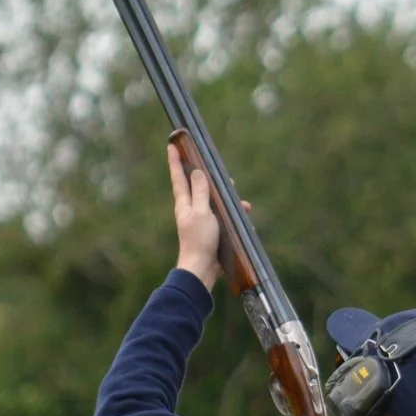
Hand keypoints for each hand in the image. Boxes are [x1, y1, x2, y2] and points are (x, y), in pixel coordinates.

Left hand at [165, 134, 249, 288]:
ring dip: (228, 201)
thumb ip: (200, 192)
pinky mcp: (210, 232)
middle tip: (221, 175)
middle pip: (198, 188)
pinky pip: (222, 218)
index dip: (175, 162)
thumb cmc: (199, 240)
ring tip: (243, 204)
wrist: (201, 269)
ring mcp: (200, 221)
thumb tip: (198, 172)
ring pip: (214, 203)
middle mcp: (190, 210)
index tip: (171, 146)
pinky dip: (233, 217)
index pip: (178, 178)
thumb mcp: (201, 212)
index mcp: (184, 204)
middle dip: (210, 180)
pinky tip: (244, 219)